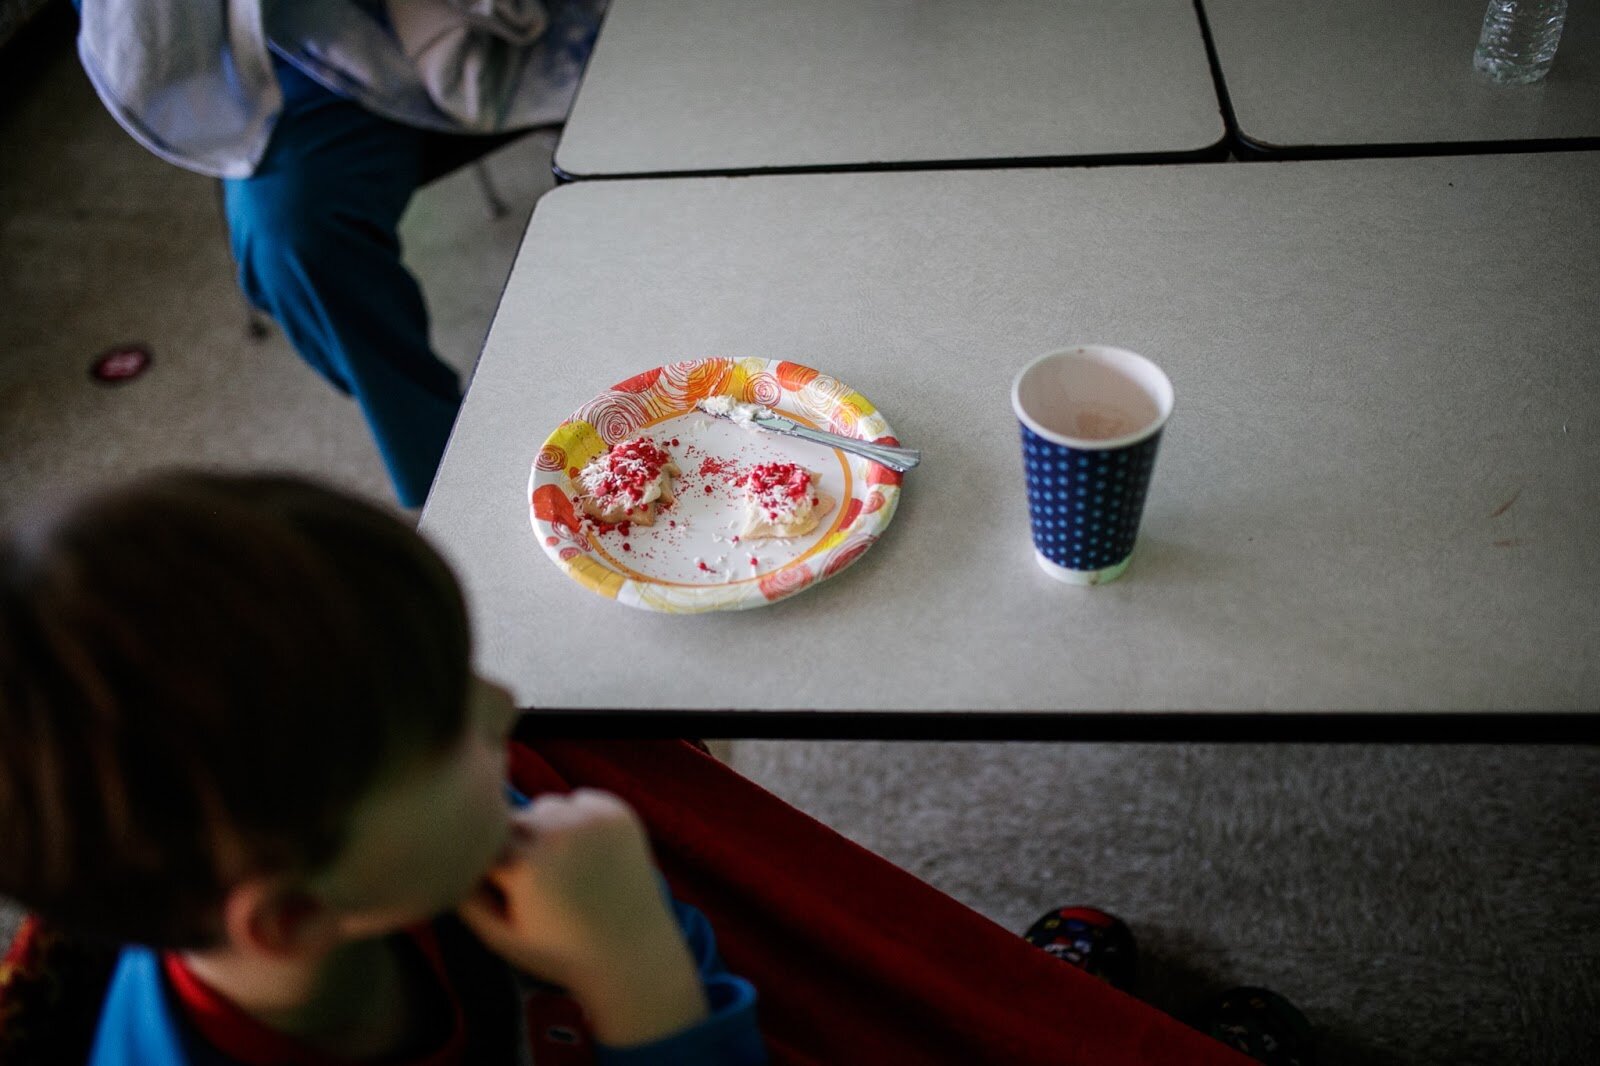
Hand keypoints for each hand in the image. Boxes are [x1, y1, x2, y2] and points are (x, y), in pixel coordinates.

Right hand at [457, 789, 708, 1045]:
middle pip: (513, 820)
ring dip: (544, 828)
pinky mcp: (618, 812)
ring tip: (561, 868)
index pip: (482, 843)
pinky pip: (580, 801)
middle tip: (536, 880)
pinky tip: (588, 855)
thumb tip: (445, 859)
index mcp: (525, 866)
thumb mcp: (501, 937)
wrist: (631, 953)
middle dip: (515, 844)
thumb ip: (466, 898)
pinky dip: (577, 820)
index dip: (489, 866)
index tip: (503, 888)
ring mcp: (592, 819)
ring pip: (545, 806)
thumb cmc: (559, 951)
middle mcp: (558, 834)